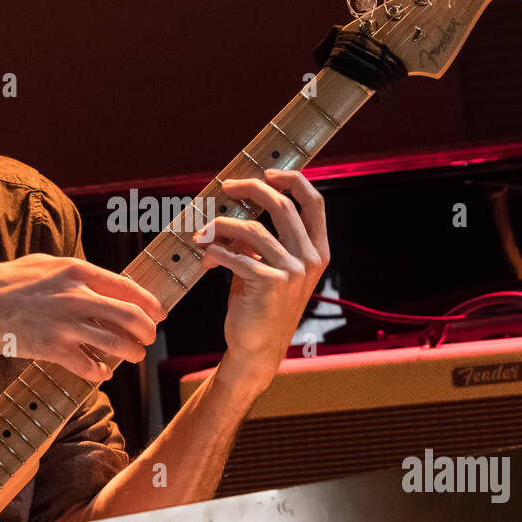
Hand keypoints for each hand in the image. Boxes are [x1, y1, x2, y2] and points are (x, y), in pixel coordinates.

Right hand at [0, 253, 165, 382]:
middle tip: (148, 339)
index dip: (150, 304)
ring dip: (132, 353)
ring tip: (133, 356)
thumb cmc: (10, 282)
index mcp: (78, 272)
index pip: (128, 289)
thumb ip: (78, 271)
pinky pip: (90, 365)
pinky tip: (102, 372)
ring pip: (116, 343)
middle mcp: (77, 296)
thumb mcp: (46, 263)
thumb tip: (110, 280)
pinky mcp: (53, 349)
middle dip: (147, 331)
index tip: (159, 314)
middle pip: (131, 317)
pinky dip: (101, 371)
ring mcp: (66, 324)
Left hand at [195, 168, 329, 387]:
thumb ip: (263, 240)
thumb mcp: (269, 268)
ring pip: (252, 228)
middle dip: (251, 188)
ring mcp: (293, 271)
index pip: (314, 202)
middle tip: (226, 186)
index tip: (268, 172)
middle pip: (282, 205)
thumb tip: (236, 208)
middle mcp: (310, 259)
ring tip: (203, 233)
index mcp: (317, 251)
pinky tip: (205, 260)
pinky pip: (234, 254)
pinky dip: (214, 253)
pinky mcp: (269, 283)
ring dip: (221, 226)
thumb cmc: (260, 306)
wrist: (257, 349)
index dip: (292, 180)